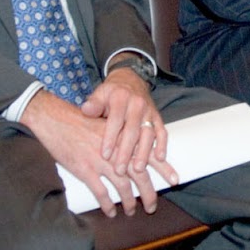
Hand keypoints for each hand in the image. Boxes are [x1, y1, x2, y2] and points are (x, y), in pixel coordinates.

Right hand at [21, 88, 175, 216]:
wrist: (56, 118)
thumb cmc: (80, 122)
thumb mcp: (105, 124)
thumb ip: (121, 137)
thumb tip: (136, 151)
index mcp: (123, 137)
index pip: (149, 154)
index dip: (163, 168)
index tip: (175, 180)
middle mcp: (115, 150)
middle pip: (139, 175)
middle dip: (148, 193)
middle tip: (152, 207)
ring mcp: (100, 160)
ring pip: (121, 186)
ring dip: (128, 202)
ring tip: (132, 211)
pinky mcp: (85, 169)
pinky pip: (100, 192)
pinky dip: (107, 204)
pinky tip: (111, 212)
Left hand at [82, 69, 174, 183]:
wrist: (130, 79)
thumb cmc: (112, 92)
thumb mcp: (100, 93)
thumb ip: (93, 103)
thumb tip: (86, 110)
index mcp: (121, 98)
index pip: (116, 120)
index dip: (110, 138)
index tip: (105, 154)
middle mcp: (137, 104)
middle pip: (132, 131)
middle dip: (126, 152)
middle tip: (119, 169)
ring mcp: (149, 111)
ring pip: (148, 134)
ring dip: (144, 152)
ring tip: (137, 168)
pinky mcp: (157, 117)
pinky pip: (162, 131)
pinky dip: (162, 145)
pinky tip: (159, 158)